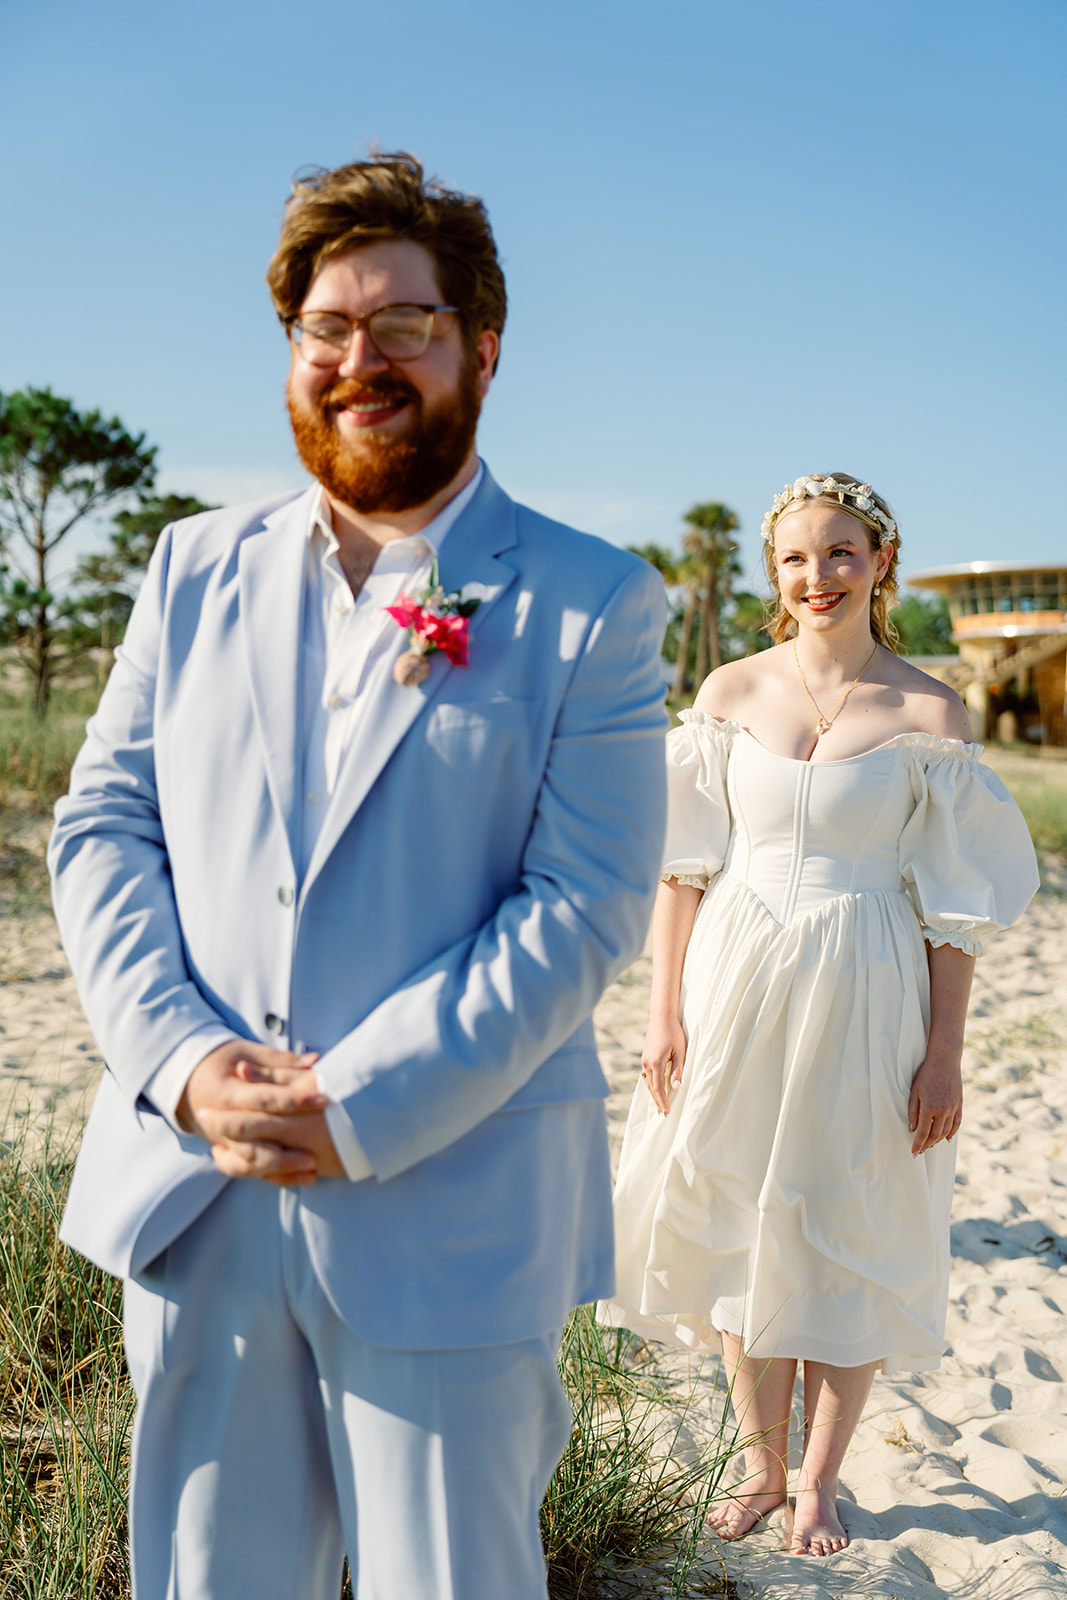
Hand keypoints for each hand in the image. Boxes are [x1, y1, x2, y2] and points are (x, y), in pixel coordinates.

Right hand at [178, 1040, 341, 1184]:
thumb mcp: (246, 1052)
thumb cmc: (221, 1062)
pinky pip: (249, 1171)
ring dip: (282, 1167)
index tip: (323, 1099)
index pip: (265, 1100)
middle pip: (254, 1140)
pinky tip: (304, 1176)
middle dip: (288, 1147)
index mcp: (227, 1093)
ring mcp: (223, 1141)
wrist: (189, 1081)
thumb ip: (279, 1061)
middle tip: (319, 1145)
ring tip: (312, 1164)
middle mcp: (221, 1122)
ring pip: (250, 1163)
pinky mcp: (228, 1151)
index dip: (295, 1100)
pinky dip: (276, 1176)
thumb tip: (313, 1061)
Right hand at [641, 1017, 686, 1114]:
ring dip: (654, 1094)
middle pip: (651, 1088)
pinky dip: (652, 1085)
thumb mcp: (680, 1052)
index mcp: (656, 1063)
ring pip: (648, 1082)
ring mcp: (644, 1060)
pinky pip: (647, 1075)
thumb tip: (676, 1087)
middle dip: (657, 1101)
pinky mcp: (645, 1057)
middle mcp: (647, 1063)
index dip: (663, 1101)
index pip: (659, 1088)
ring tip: (660, 1105)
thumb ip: (678, 1071)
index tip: (667, 1112)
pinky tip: (656, 1090)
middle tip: (663, 1114)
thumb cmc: (674, 1033)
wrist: (662, 1017)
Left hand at [908, 1045, 962, 1154]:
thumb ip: (913, 1111)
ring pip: (946, 1132)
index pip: (922, 1133)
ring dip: (938, 1140)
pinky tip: (947, 1139)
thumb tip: (912, 1128)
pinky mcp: (960, 1105)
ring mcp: (953, 1109)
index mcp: (929, 1108)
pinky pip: (956, 1124)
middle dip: (927, 1145)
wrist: (945, 1061)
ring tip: (930, 1144)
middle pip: (935, 1135)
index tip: (913, 1152)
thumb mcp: (914, 1091)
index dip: (917, 1144)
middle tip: (920, 1150)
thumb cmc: (926, 1074)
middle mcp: (943, 1111)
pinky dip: (952, 1133)